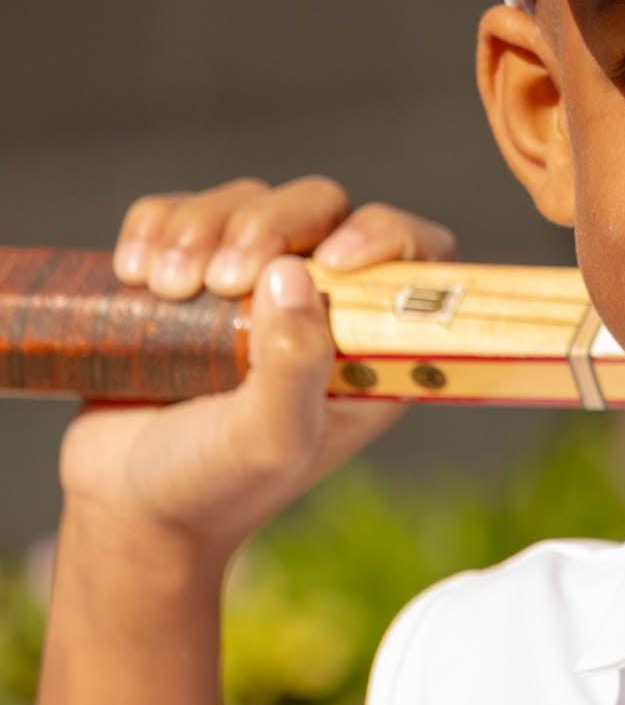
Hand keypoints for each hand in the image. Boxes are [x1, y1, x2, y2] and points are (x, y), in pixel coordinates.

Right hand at [57, 178, 455, 565]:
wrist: (127, 504)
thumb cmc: (216, 484)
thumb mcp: (269, 440)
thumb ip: (295, 365)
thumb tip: (298, 273)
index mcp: (371, 340)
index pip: (417, 254)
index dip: (387, 235)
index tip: (334, 258)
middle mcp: (322, 300)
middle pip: (321, 206)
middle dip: (266, 226)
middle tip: (218, 283)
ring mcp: (253, 280)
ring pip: (248, 199)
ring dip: (199, 229)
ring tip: (163, 289)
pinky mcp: (188, 270)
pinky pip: (180, 210)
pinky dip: (155, 224)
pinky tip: (134, 270)